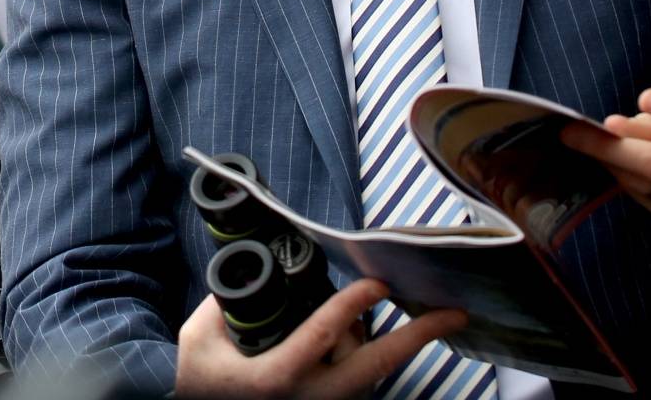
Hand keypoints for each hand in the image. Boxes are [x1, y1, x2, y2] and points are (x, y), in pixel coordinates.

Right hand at [175, 279, 466, 398]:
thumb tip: (258, 265)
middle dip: (416, 339)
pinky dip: (366, 351)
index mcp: (273, 378)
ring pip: (367, 369)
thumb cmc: (196, 376)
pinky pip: (358, 377)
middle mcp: (305, 399)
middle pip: (371, 368)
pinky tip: (365, 326)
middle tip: (454, 313)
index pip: (321, 338)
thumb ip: (229, 300)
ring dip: (383, 338)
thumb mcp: (203, 334)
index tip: (379, 282)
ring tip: (390, 302)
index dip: (351, 307)